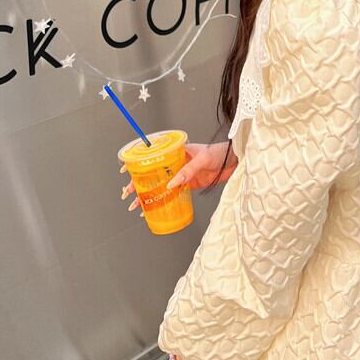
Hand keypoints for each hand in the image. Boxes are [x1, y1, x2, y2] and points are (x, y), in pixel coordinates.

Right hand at [120, 142, 237, 210]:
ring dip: (148, 194)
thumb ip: (187, 171)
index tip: (126, 169)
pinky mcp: (189, 184)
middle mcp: (176, 162)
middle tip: (128, 193)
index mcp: (176, 151)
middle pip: (152, 173)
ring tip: (136, 205)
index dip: (137, 162)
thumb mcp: (202, 159)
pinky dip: (163, 201)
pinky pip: (173, 193)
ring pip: (160, 185)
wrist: (234, 161)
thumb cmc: (219, 153)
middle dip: (138, 183)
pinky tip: (155, 209)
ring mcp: (182, 174)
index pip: (152, 155)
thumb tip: (171, 185)